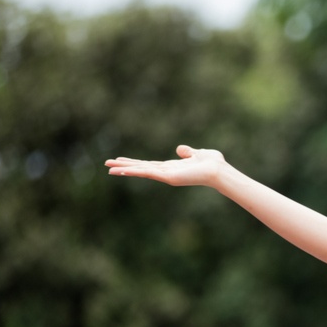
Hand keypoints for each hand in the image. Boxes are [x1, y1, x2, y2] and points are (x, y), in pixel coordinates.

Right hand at [106, 145, 228, 187]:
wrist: (219, 170)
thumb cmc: (212, 164)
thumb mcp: (197, 154)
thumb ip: (188, 152)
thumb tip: (180, 149)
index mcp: (171, 167)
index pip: (148, 164)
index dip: (134, 162)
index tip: (120, 160)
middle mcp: (166, 172)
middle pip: (140, 168)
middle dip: (124, 167)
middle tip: (107, 166)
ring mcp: (166, 176)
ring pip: (141, 171)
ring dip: (124, 170)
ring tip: (108, 169)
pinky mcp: (168, 177)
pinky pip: (149, 173)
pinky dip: (136, 172)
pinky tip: (123, 171)